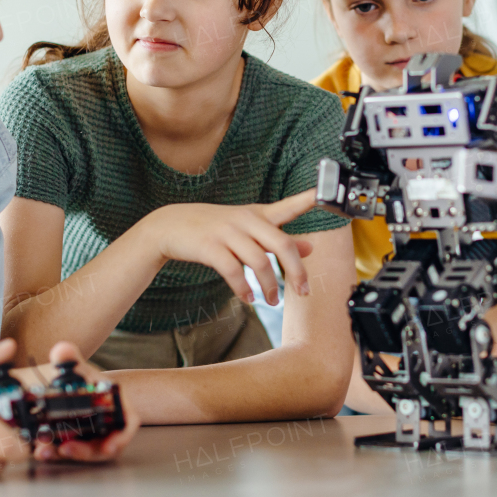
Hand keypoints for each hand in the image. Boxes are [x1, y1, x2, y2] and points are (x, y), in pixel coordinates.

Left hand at [29, 341, 140, 462]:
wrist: (68, 390)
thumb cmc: (82, 380)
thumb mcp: (76, 369)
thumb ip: (69, 360)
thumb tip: (62, 350)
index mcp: (117, 406)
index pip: (128, 423)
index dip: (121, 438)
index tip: (109, 447)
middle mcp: (109, 425)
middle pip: (105, 445)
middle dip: (85, 451)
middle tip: (65, 449)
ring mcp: (94, 438)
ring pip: (85, 453)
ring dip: (67, 454)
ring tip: (46, 451)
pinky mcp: (76, 446)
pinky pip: (70, 454)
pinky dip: (56, 454)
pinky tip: (41, 451)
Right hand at [144, 190, 316, 305]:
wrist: (170, 225)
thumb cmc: (216, 228)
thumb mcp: (249, 228)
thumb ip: (279, 238)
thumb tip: (311, 246)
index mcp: (258, 214)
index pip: (289, 206)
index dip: (308, 200)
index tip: (326, 195)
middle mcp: (246, 220)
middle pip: (282, 244)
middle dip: (296, 271)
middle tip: (304, 292)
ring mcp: (227, 232)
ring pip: (259, 262)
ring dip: (270, 286)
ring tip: (272, 301)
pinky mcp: (210, 247)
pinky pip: (233, 271)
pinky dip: (243, 288)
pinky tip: (248, 298)